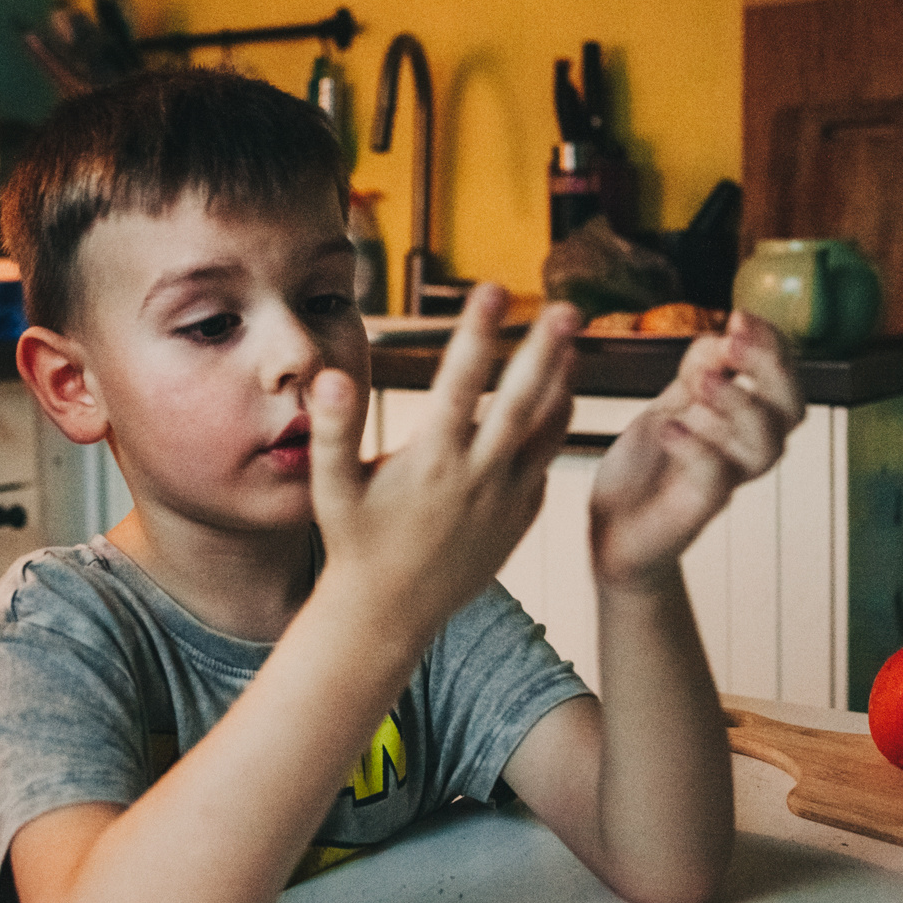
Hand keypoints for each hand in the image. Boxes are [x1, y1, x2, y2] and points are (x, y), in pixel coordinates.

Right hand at [309, 285, 579, 643]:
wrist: (389, 613)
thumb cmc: (355, 544)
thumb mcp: (332, 489)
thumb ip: (334, 430)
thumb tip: (330, 376)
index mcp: (433, 462)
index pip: (461, 383)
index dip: (478, 332)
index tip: (493, 289)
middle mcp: (479, 478)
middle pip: (523, 402)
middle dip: (546, 351)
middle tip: (567, 309)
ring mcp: (507, 500)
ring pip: (547, 432)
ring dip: (562, 385)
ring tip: (572, 347)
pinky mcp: (521, 517)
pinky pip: (543, 464)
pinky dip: (553, 429)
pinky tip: (555, 403)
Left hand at [589, 311, 802, 590]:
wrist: (612, 527)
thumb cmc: (647, 465)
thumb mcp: (669, 402)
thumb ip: (699, 370)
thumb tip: (726, 334)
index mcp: (744, 420)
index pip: (784, 379)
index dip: (773, 346)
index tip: (740, 316)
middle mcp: (745, 450)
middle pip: (792, 410)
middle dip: (769, 369)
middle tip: (732, 342)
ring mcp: (726, 481)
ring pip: (766, 446)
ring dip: (736, 404)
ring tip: (696, 382)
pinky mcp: (698, 510)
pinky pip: (716, 480)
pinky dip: (696, 447)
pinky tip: (668, 427)